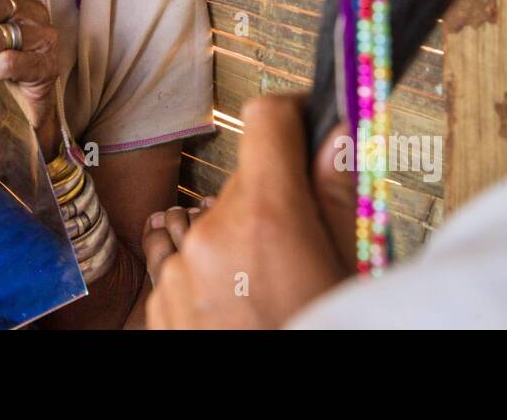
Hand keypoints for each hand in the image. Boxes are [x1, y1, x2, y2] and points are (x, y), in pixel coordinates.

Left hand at [144, 95, 351, 328]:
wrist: (272, 408)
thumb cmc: (322, 331)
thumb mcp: (348, 272)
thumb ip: (336, 196)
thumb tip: (337, 133)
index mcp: (268, 217)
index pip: (266, 118)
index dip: (293, 116)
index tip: (306, 126)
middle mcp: (211, 233)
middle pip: (244, 179)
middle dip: (276, 195)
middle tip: (305, 238)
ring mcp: (177, 269)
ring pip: (210, 220)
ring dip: (236, 234)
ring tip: (269, 283)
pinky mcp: (158, 301)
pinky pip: (183, 260)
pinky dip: (208, 270)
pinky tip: (238, 302)